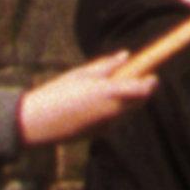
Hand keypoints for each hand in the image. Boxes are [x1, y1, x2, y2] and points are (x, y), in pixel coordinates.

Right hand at [14, 53, 156, 146]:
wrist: (37, 123)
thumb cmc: (57, 93)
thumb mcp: (80, 74)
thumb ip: (106, 66)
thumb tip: (126, 55)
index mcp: (110, 92)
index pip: (144, 89)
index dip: (151, 82)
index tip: (152, 75)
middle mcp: (114, 110)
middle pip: (141, 102)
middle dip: (142, 92)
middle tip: (137, 82)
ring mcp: (109, 124)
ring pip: (129, 112)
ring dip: (128, 103)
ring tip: (111, 92)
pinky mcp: (102, 134)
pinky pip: (116, 121)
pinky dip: (114, 113)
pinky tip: (96, 107)